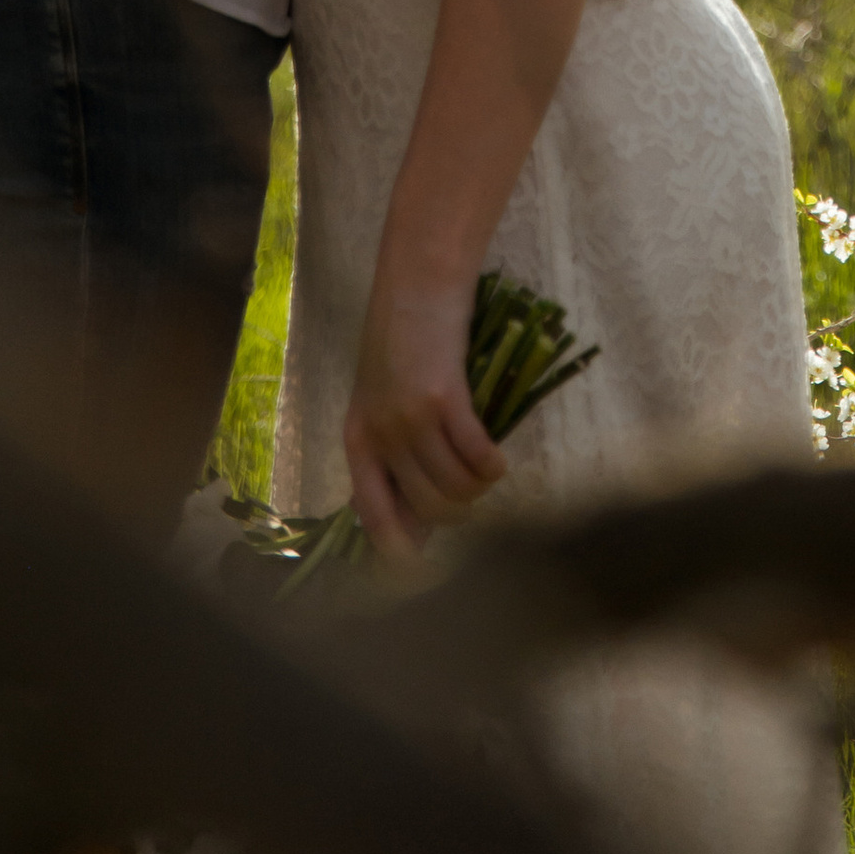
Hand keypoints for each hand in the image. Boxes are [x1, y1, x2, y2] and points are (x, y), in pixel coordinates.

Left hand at [345, 272, 507, 560]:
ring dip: (477, 490)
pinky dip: (492, 465)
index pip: (372, 516)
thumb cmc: (401, 336)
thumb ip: (392, 451)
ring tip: (485, 470)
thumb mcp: (380, 396)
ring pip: (454, 490)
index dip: (396, 555)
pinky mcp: (445, 400)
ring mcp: (411, 419)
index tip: (420, 574)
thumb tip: (418, 520)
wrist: (417, 279)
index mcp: (357, 438)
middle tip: (471, 494)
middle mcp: (381, 435)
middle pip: (426, 509)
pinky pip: (477, 457)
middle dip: (456, 514)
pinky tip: (497, 458)